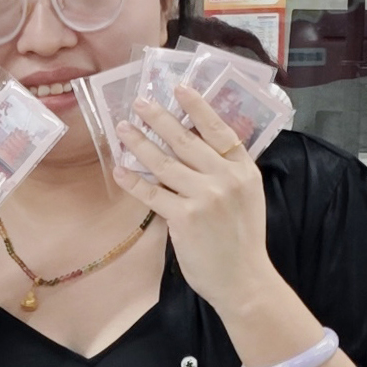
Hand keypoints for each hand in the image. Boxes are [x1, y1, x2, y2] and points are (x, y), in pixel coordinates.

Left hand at [114, 85, 276, 313]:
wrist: (243, 279)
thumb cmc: (242, 239)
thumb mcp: (246, 196)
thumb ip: (225, 171)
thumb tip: (193, 146)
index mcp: (244, 170)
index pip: (219, 130)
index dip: (198, 107)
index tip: (179, 88)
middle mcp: (225, 178)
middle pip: (185, 140)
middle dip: (159, 118)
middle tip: (138, 102)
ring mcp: (204, 197)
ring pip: (164, 163)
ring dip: (139, 144)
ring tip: (122, 128)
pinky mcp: (184, 218)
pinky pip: (152, 193)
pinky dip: (134, 181)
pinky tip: (119, 169)